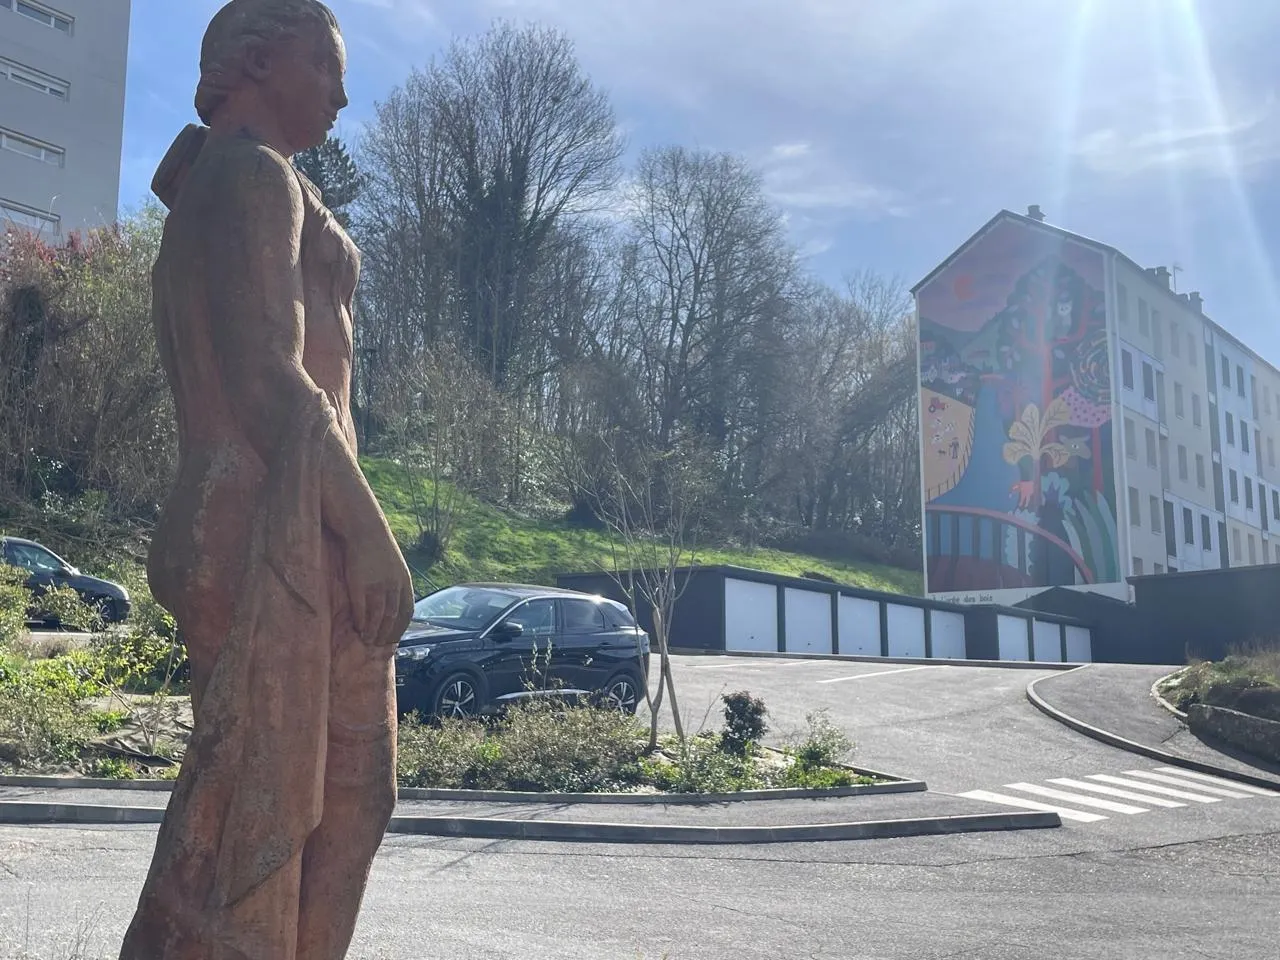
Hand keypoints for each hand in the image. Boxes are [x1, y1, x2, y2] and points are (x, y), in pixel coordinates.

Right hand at [343, 530, 412, 646]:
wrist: (365, 529)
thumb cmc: (379, 548)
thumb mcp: (395, 567)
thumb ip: (396, 585)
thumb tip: (394, 604)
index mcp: (405, 582)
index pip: (406, 612)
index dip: (400, 628)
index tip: (394, 640)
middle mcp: (394, 586)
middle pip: (392, 617)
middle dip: (386, 634)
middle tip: (379, 646)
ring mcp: (377, 585)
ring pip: (378, 616)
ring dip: (373, 632)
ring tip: (367, 640)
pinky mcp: (360, 583)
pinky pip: (362, 609)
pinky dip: (361, 621)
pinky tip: (358, 628)